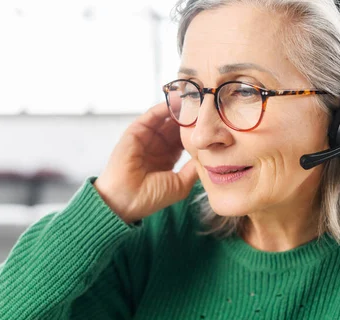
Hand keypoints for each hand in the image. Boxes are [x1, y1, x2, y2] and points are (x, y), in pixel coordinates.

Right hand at [93, 102, 197, 223]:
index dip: (196, 131)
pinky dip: (163, 108)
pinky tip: (177, 102)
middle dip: (189, 116)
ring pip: (165, 119)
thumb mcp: (181, 184)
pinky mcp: (135, 133)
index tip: (211, 122)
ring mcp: (145, 138)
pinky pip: (151, 116)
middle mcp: (156, 146)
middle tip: (204, 105)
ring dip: (178, 109)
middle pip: (175, 126)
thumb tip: (209, 155)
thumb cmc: (152, 197)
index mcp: (167, 158)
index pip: (184, 139)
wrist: (128, 200)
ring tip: (193, 98)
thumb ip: (194, 169)